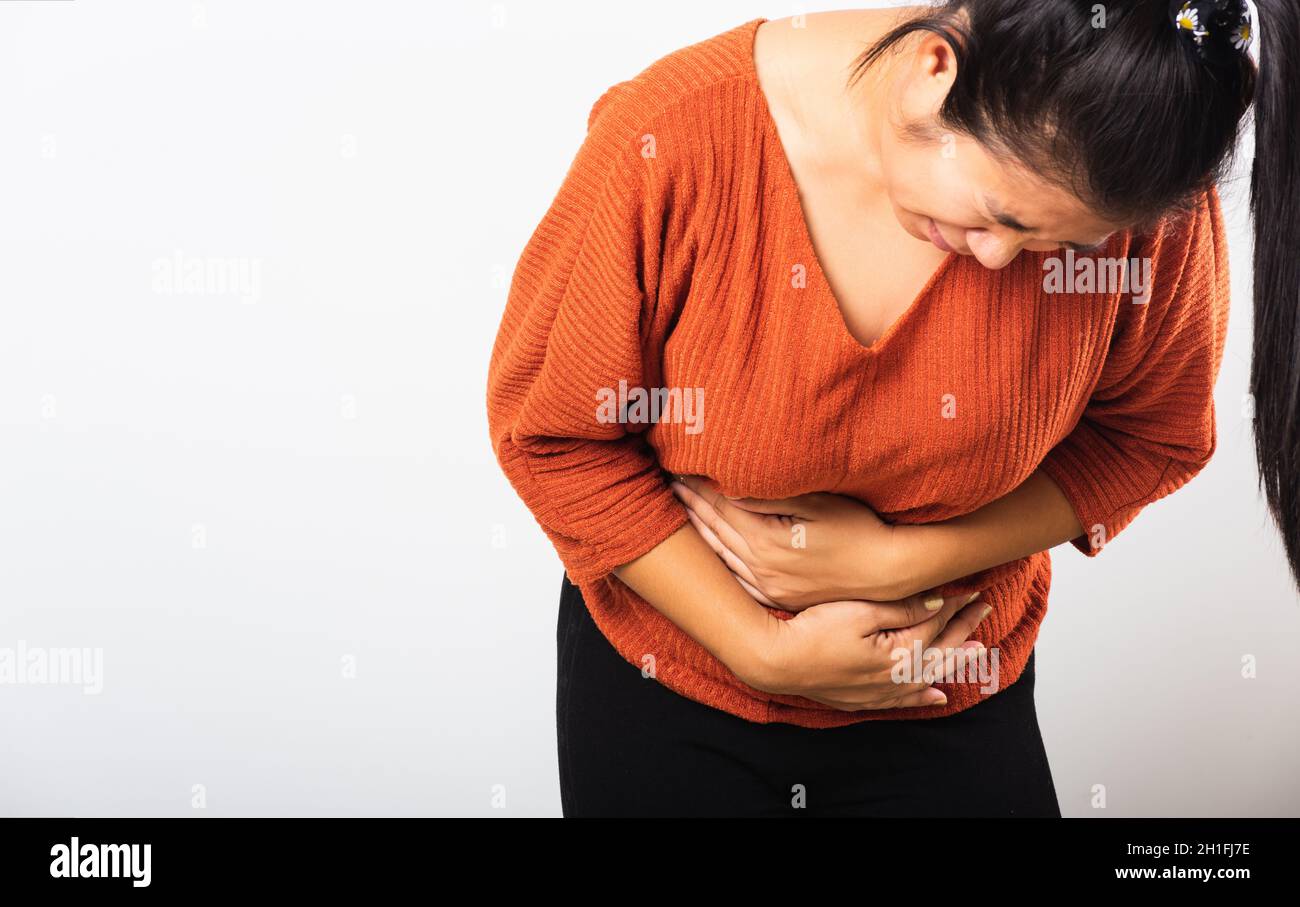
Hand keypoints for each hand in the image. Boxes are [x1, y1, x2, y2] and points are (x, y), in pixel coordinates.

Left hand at [669, 475, 917, 607]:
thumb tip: (731, 487)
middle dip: (691, 506)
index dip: (699, 487)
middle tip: (669, 486)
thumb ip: (770, 497)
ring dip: (700, 532)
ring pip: (722, 556)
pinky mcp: (779, 597)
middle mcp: (761, 567)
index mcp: (767, 541)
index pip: (721, 507)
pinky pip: (737, 579)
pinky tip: (711, 551)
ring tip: (682, 511)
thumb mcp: (817, 503)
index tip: (679, 469)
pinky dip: (719, 561)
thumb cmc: (858, 528)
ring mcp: (769, 586)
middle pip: (715, 530)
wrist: (887, 571)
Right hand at [745, 590, 989, 710]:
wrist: (776, 660)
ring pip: (927, 677)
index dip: (955, 606)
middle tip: (983, 611)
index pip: (935, 625)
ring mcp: (878, 691)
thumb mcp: (860, 610)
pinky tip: (937, 696)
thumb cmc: (813, 631)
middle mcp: (895, 677)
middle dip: (963, 630)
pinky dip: (923, 698)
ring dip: (953, 663)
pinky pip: (903, 701)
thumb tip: (938, 602)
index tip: (973, 590)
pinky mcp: (862, 699)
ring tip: (976, 652)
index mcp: (898, 652)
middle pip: (938, 651)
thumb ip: (901, 608)